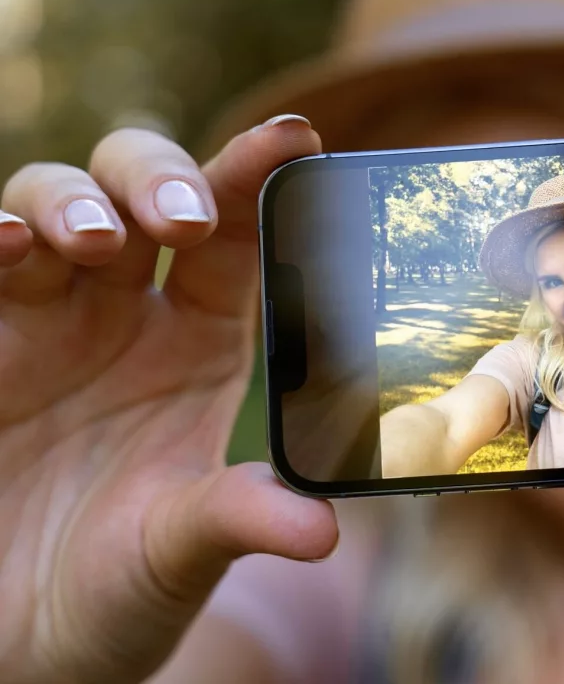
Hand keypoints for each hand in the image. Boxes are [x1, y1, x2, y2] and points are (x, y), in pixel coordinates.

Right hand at [0, 118, 337, 683]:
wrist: (20, 639)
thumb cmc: (118, 588)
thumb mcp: (183, 548)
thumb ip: (243, 517)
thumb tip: (323, 528)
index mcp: (204, 341)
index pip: (237, 236)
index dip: (260, 178)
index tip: (296, 137)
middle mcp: (127, 313)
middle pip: (142, 194)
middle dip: (158, 180)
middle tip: (179, 221)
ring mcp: (44, 321)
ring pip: (51, 204)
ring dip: (69, 202)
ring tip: (86, 243)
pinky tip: (4, 246)